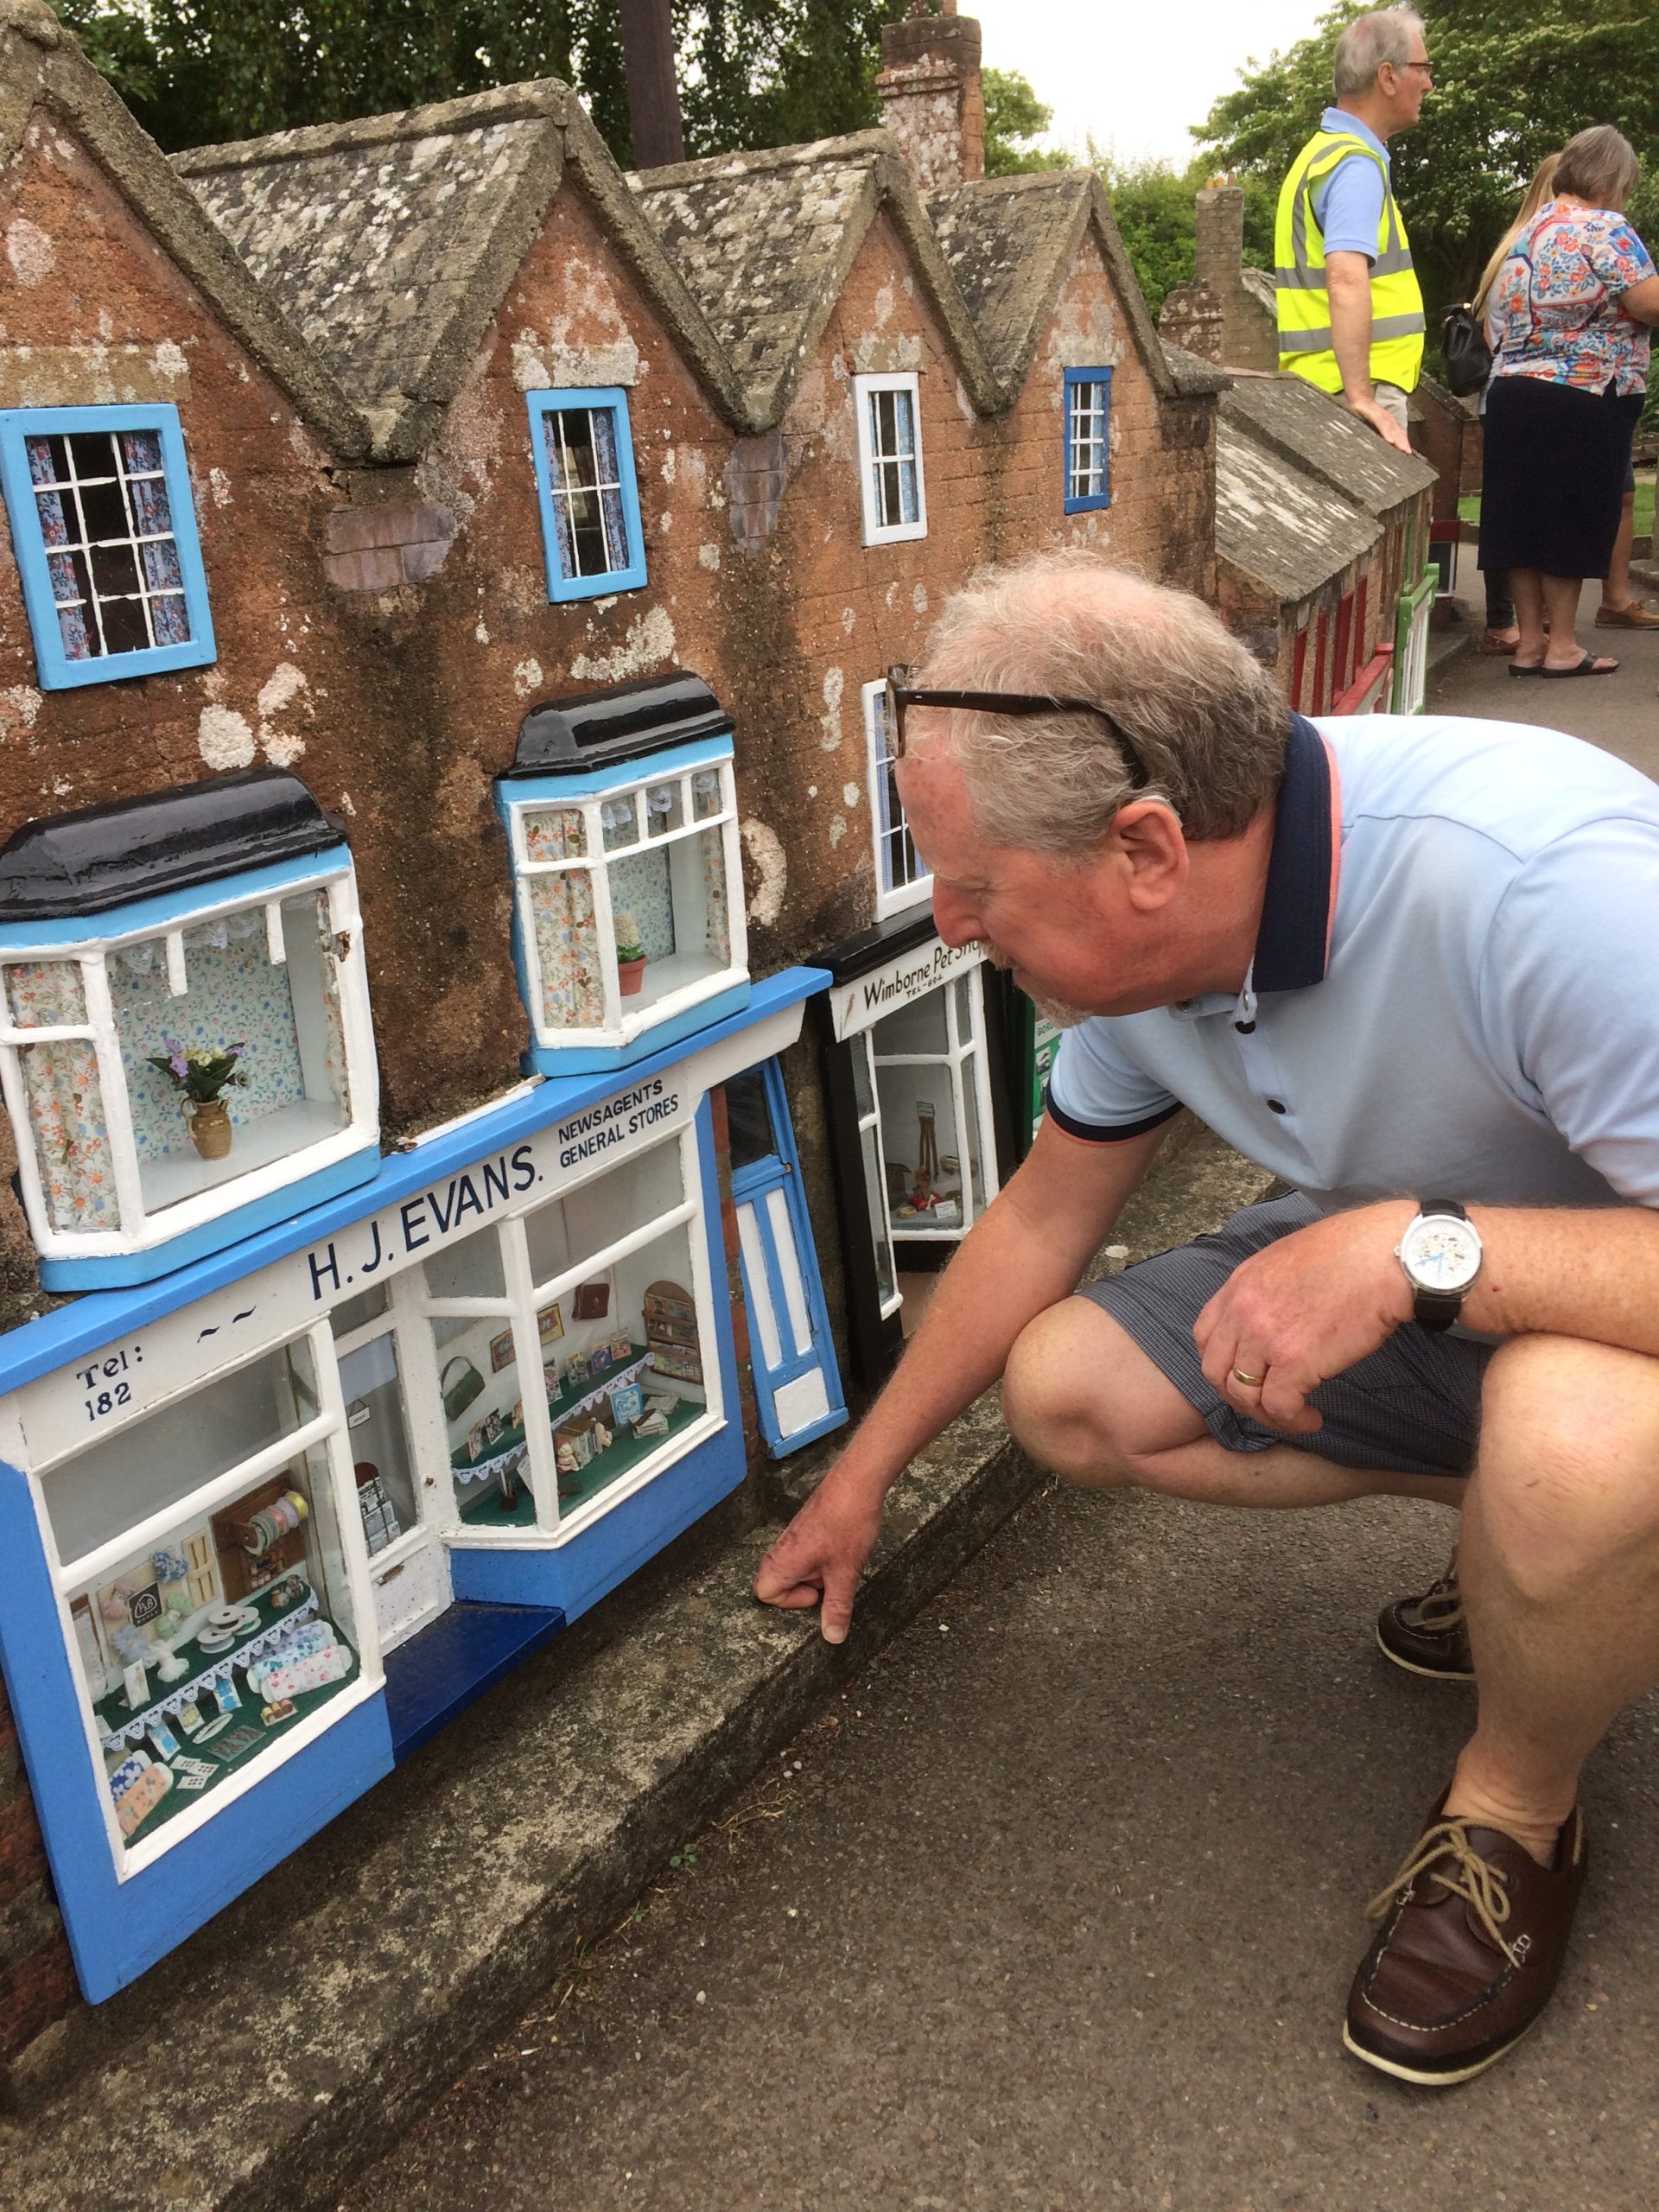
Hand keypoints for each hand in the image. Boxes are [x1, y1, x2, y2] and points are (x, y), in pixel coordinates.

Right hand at [754, 1471, 884, 1643]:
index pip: (764, 1593)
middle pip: (774, 1581)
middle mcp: (782, 1549)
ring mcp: (792, 1536)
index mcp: (784, 1562)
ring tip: (837, 1566)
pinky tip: (841, 1552)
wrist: (856, 1483)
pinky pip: (801, 1552)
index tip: (816, 1593)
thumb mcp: (845, 1573)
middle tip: (825, 1583)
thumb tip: (832, 1637)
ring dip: (811, 1574)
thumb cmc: (846, 1525)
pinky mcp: (805, 1527)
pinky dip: (817, 1560)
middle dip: (799, 1589)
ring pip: (791, 1566)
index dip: (789, 1602)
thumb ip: (837, 1607)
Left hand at [1193, 1201, 1414, 1432]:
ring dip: (1268, 1414)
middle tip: (1267, 1403)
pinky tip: (1312, 1418)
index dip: (1221, 1362)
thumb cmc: (1353, 1252)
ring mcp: (1264, 1337)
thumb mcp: (1288, 1260)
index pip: (1205, 1336)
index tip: (1246, 1373)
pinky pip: (1279, 1407)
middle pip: (1215, 1371)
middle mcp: (1242, 1311)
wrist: (1387, 1256)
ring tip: (1295, 1414)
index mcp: (1239, 1284)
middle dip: (1238, 1394)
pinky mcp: (1294, 1362)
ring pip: (1244, 1395)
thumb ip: (1267, 1290)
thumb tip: (1274, 1318)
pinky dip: (1293, 1421)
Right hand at [1344, 392, 1411, 452]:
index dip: (1403, 442)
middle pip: (1398, 432)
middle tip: (1408, 453)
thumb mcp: (1372, 423)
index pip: (1398, 433)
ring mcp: (1382, 417)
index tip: (1407, 452)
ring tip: (1403, 449)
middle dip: (1404, 443)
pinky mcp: (1376, 415)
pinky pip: (1383, 426)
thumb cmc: (1364, 412)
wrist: (1359, 399)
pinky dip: (1387, 434)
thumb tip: (1382, 441)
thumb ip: (1378, 430)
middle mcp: (1388, 419)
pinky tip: (1390, 441)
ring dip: (1399, 440)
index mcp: (1388, 422)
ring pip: (1393, 430)